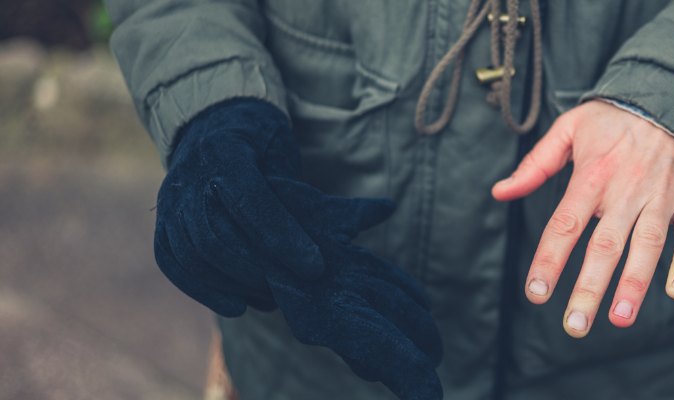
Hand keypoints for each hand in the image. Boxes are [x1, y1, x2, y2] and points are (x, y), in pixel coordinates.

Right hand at [153, 98, 442, 398]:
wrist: (212, 126)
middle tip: (291, 290)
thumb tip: (387, 209)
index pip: (251, 198)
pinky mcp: (163, 222)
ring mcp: (171, 200)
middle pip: (213, 233)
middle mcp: (191, 175)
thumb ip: (323, 190)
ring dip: (229, 284)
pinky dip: (201, 289)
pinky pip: (172, 261)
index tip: (315, 267)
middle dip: (255, 269)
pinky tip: (235, 306)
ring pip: (190, 252)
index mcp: (228, 150)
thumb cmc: (262, 143)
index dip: (282, 236)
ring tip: (269, 301)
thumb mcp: (290, 155)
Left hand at [492, 100, 673, 337]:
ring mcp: (661, 197)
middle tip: (575, 325)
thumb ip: (535, 164)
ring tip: (620, 319)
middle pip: (605, 245)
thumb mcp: (570, 128)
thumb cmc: (615, 119)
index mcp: (592, 176)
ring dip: (634, 284)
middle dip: (589, 288)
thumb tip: (500, 192)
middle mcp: (626, 190)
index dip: (550, 260)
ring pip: (647, 246)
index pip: (565, 224)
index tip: (536, 293)